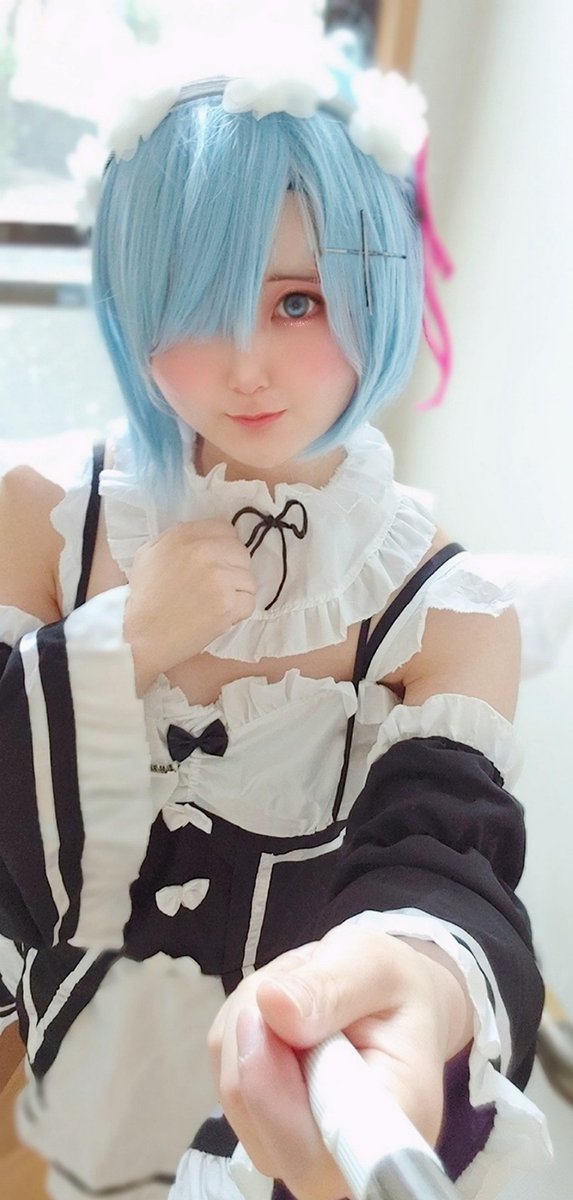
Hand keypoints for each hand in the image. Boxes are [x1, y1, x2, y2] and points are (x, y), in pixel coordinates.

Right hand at [124, 519, 256, 693]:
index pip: (225, 529)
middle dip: (233, 570)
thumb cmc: (142, 598)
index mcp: (184, 536)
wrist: (139, 635)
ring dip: (236, 593)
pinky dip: (239, 613)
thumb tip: (202, 538)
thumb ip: (176, 539)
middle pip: (241, 553)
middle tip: (216, 588)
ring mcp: (218, 577)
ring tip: (215, 605)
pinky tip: (220, 617)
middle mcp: (204, 551)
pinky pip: (249, 602)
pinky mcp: (228, 603)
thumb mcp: (149, 554)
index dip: (224, 547)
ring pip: (248, 579)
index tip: (217, 562)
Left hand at [208, 923, 471, 1199]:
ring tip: (295, 995)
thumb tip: (271, 1005)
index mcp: (391, 1126)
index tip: (270, 1027)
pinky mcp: (261, 1123)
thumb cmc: (393, 984)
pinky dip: (238, 1029)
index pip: (318, 1155)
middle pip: (260, 1123)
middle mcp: (339, 1158)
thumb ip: (330, 987)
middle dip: (257, 1038)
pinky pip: (223, 1071)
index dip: (277, 1103)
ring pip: (233, 1091)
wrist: (388, 998)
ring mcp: (294, 1146)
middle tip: (286, 984)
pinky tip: (278, 1013)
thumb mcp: (374, 964)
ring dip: (245, 1025)